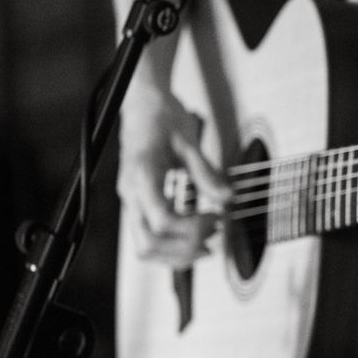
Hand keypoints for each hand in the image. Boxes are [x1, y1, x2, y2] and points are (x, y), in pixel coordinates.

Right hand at [117, 93, 230, 270]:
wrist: (142, 104)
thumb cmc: (162, 117)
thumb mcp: (188, 141)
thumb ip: (206, 172)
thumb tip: (227, 197)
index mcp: (142, 175)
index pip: (162, 220)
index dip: (192, 228)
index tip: (216, 219)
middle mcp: (130, 193)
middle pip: (148, 243)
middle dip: (183, 250)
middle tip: (213, 239)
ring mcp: (131, 201)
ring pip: (144, 247)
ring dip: (176, 253)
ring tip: (206, 243)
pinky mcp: (136, 203)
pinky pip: (147, 236)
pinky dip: (170, 245)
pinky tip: (193, 236)